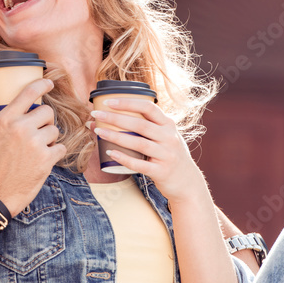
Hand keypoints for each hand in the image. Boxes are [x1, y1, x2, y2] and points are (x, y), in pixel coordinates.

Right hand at [0, 81, 66, 215]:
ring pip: (54, 130)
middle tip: (35, 131)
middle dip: (44, 120)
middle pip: (47, 112)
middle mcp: (22, 129)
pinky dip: (55, 153)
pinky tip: (43, 159)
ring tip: (36, 148)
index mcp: (5, 119)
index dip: (42, 84)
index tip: (49, 83)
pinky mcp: (46, 160)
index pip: (29, 93)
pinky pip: (61, 148)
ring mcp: (36, 144)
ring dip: (49, 138)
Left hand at [90, 98, 204, 204]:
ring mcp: (166, 155)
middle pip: (140, 124)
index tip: (108, 101)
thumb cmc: (168, 154)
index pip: (148, 107)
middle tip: (96, 114)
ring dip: (116, 136)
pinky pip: (140, 165)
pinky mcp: (161, 171)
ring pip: (139, 143)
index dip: (128, 103)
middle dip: (115, 118)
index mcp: (168, 125)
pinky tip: (110, 153)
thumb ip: (146, 126)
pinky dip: (124, 158)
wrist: (187, 181)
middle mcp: (169, 137)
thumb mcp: (164, 136)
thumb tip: (111, 116)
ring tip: (98, 132)